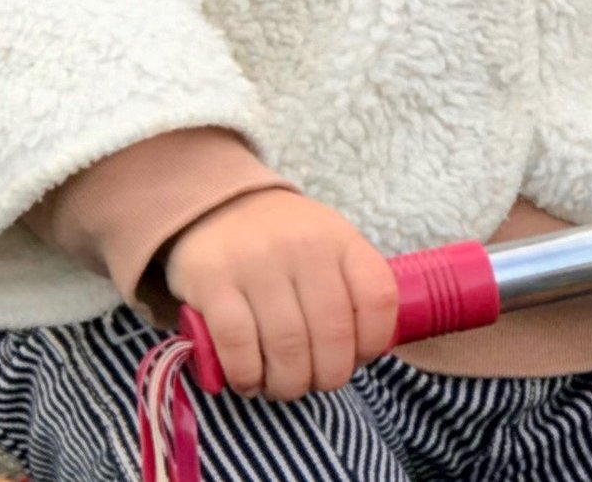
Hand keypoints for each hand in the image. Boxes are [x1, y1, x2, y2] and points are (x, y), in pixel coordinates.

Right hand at [159, 187, 400, 400]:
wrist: (217, 205)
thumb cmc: (283, 239)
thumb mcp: (329, 244)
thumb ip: (350, 288)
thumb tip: (361, 355)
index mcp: (340, 239)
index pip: (378, 299)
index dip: (372, 344)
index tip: (355, 360)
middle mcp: (303, 247)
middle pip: (332, 335)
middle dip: (327, 377)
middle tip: (313, 382)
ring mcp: (256, 263)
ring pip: (287, 348)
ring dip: (287, 384)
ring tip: (281, 386)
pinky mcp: (213, 282)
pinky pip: (239, 347)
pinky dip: (247, 376)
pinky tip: (248, 380)